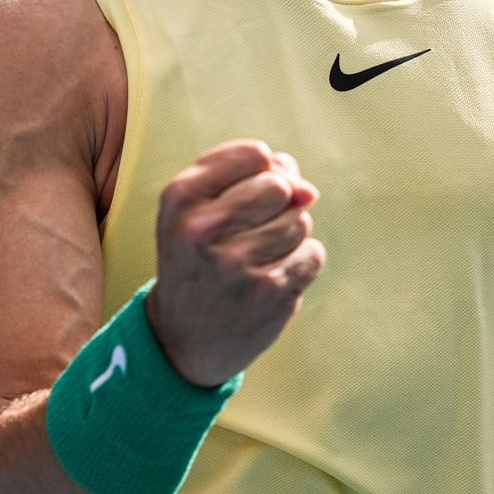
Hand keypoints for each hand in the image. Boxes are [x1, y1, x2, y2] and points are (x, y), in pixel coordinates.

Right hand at [147, 139, 324, 387]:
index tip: (240, 198)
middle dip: (279, 203)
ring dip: (288, 236)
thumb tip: (308, 191)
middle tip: (249, 232)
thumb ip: (255, 177)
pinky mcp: (268, 293)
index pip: (255, 154)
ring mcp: (236, 264)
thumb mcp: (201, 208)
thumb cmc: (200, 258)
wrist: (184, 339)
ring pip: (300, 220)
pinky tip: (270, 280)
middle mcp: (202, 229)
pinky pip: (313, 254)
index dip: (262, 171)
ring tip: (253, 259)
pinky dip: (300, 265)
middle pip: (281, 186)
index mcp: (180, 197)